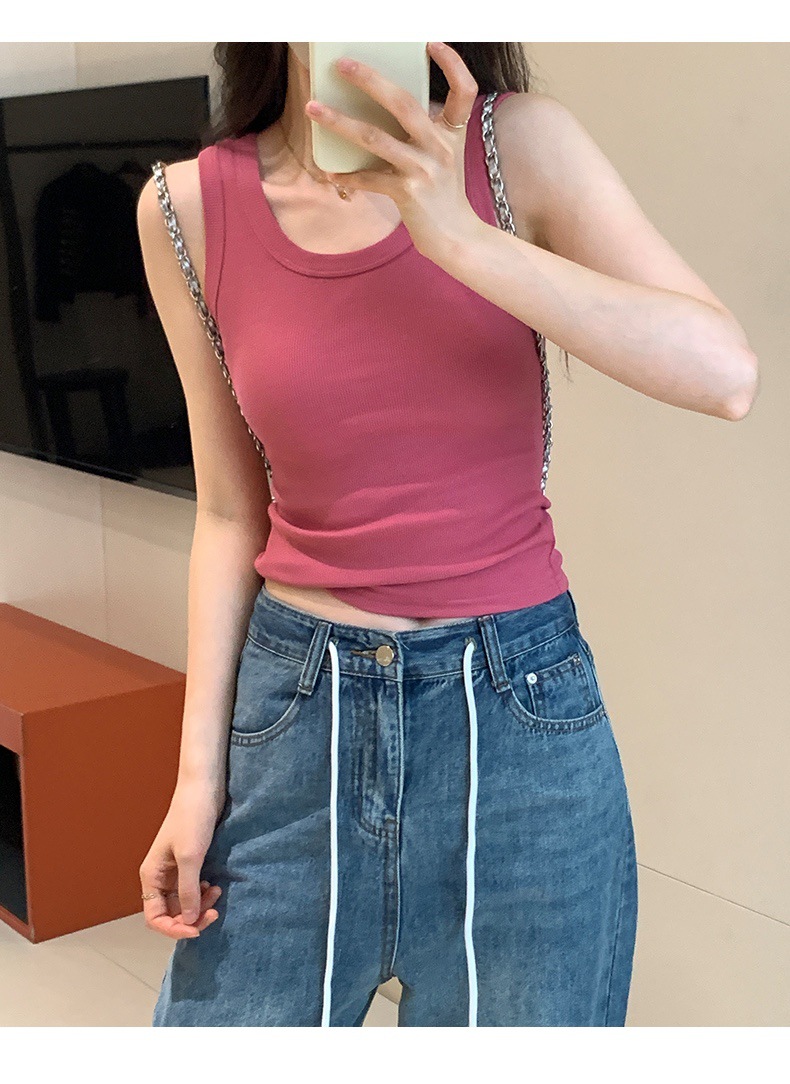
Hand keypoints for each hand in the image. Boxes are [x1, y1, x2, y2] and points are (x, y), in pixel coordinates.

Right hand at [139, 777, 224, 938]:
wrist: (204, 788)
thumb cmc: (192, 818)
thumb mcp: (190, 857)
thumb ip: (188, 891)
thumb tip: (188, 921)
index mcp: (151, 876)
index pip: (155, 918)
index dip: (174, 929)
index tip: (197, 928)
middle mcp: (160, 876)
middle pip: (171, 913)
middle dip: (191, 917)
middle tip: (214, 912)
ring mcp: (175, 869)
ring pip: (184, 902)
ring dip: (200, 905)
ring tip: (217, 893)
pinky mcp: (189, 861)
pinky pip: (193, 888)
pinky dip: (204, 893)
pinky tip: (215, 886)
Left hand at [305, 42, 480, 259]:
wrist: (456, 238)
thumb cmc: (443, 195)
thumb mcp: (442, 158)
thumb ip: (422, 133)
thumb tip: (380, 111)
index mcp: (451, 133)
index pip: (464, 89)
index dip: (452, 64)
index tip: (431, 43)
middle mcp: (440, 146)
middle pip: (403, 102)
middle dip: (369, 80)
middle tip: (341, 65)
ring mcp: (424, 169)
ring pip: (375, 137)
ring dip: (339, 121)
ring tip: (313, 109)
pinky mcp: (408, 193)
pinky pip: (369, 178)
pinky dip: (348, 176)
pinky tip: (330, 172)